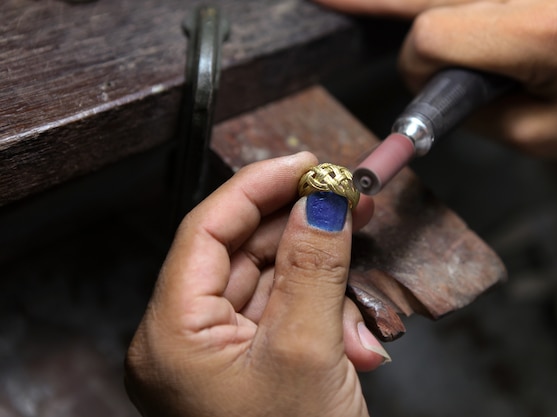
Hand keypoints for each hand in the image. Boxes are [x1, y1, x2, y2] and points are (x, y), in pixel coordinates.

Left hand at [125, 152, 388, 416]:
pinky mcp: (252, 367)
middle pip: (242, 252)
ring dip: (324, 279)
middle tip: (350, 199)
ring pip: (270, 285)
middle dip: (302, 227)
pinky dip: (325, 315)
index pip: (207, 229)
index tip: (308, 163)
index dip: (259, 186)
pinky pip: (286, 319)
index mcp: (172, 333)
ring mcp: (220, 356)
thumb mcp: (310, 350)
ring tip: (364, 279)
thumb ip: (315, 265)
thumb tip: (325, 199)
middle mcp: (185, 340)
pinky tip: (360, 340)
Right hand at [314, 0, 556, 159]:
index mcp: (542, 28)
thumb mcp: (552, 134)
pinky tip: (433, 11)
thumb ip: (479, 114)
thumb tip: (435, 84)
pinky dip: (448, 3)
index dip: (416, 66)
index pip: (433, 35)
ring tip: (345, 4)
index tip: (426, 83)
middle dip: (370, 0)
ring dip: (408, 4)